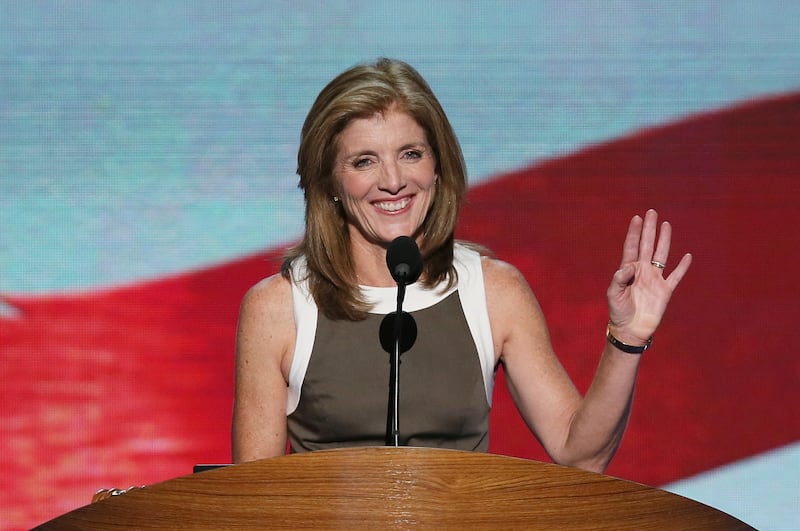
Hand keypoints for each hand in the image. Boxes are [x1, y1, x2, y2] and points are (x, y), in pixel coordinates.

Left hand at [607, 209, 691, 345]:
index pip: (632, 247)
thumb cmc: (618, 312)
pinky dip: (682, 267)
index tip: (636, 218)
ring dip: (664, 240)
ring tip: (666, 224)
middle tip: (651, 212)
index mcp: (628, 270)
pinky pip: (676, 276)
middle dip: (649, 229)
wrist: (630, 329)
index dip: (634, 233)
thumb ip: (619, 279)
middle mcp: (642, 271)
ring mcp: (655, 279)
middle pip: (647, 245)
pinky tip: (687, 256)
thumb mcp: (613, 294)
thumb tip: (629, 266)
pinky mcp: (665, 290)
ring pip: (662, 255)